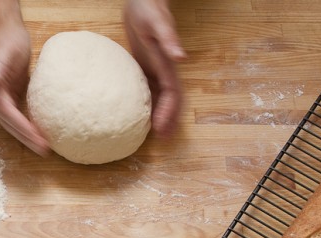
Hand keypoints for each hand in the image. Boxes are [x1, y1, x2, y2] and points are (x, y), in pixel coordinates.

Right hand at [0, 0, 48, 154]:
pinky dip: (26, 127)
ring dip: (26, 137)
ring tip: (43, 147)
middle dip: (25, 138)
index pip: (6, 114)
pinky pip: (16, 117)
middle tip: (44, 150)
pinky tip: (39, 134)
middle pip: (8, 124)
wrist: (7, 32)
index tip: (37, 139)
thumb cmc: (7, 41)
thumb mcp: (3, 53)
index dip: (21, 128)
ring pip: (11, 124)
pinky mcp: (8, 97)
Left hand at [123, 0, 185, 136]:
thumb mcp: (158, 23)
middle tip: (162, 140)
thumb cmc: (149, 8)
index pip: (172, 94)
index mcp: (167, 64)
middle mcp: (164, 70)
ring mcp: (155, 70)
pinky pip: (148, 91)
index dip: (169, 112)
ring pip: (160, 98)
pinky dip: (147, 105)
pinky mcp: (145, 68)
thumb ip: (169, 39)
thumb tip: (182, 58)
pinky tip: (138, 115)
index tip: (161, 128)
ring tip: (154, 136)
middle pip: (170, 101)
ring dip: (160, 116)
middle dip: (168, 120)